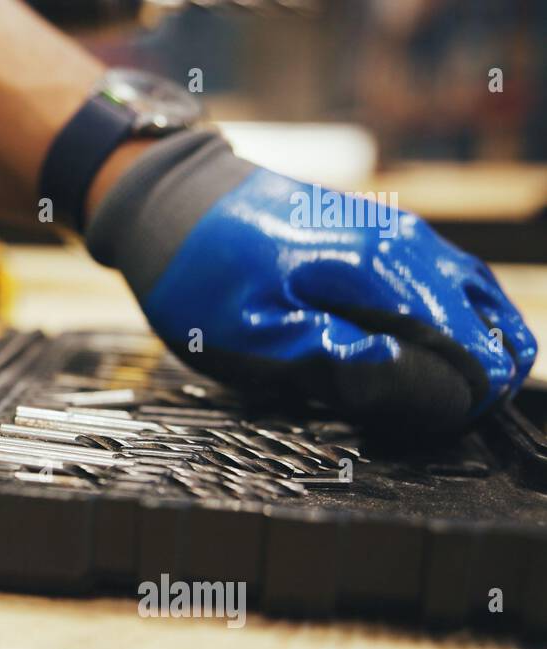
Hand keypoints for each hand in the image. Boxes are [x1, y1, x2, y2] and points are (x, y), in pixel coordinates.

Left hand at [86, 131, 536, 430]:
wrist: (171, 205)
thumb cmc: (203, 274)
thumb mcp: (254, 335)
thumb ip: (337, 363)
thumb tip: (411, 386)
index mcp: (385, 273)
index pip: (474, 352)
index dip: (460, 403)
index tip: (422, 429)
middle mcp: (408, 247)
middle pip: (492, 326)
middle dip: (474, 383)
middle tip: (428, 423)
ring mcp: (397, 237)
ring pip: (475, 302)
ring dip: (473, 354)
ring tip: (441, 402)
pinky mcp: (379, 239)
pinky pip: (444, 285)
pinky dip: (452, 325)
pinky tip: (426, 358)